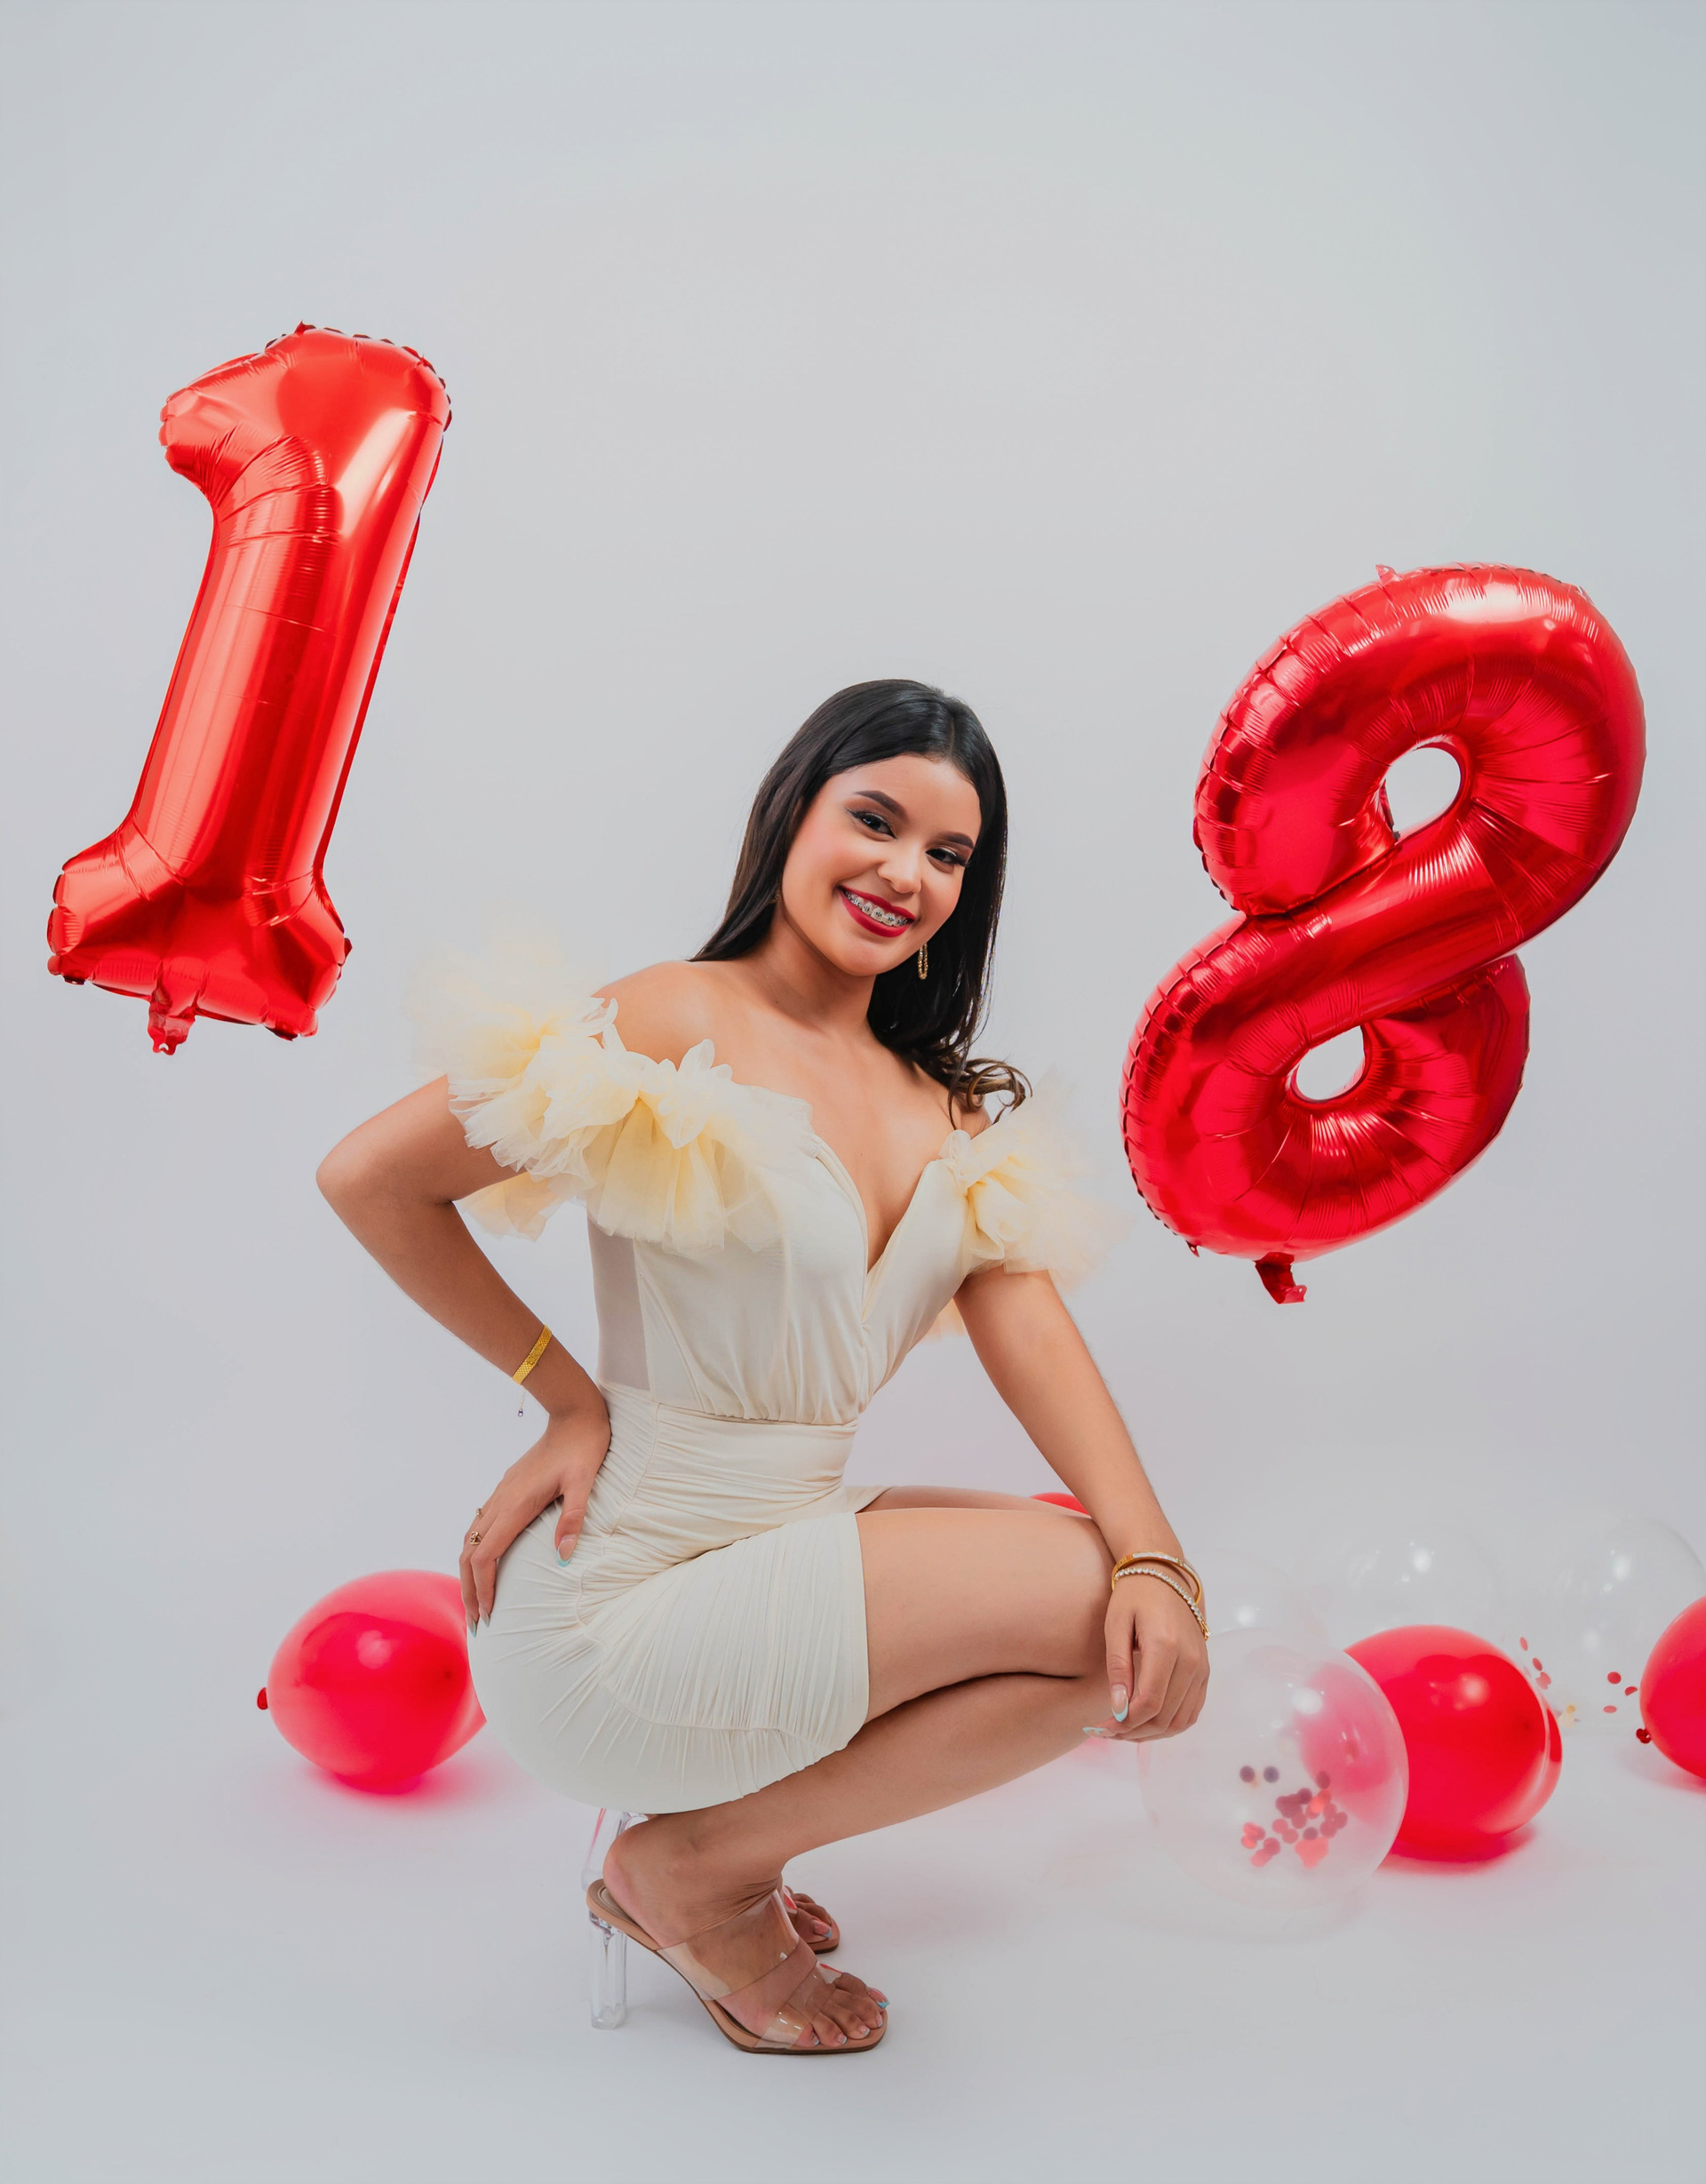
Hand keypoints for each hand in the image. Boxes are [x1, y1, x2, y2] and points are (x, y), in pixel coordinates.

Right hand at [459, 1397, 610, 1626]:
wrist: (573, 1414)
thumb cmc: (584, 1448)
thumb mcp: (584, 1482)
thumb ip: (573, 1518)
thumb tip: (563, 1559)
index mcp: (516, 1504)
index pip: (486, 1556)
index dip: (483, 1588)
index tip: (489, 1615)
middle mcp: (501, 1501)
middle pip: (469, 1552)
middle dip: (470, 1589)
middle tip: (477, 1623)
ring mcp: (500, 1494)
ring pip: (470, 1538)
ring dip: (468, 1572)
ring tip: (476, 1601)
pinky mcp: (505, 1489)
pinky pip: (479, 1526)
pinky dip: (474, 1552)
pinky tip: (484, 1564)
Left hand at [1089, 1574, 1208, 1742]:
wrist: (1165, 1577)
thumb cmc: (1134, 1597)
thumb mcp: (1116, 1626)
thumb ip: (1118, 1668)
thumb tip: (1118, 1709)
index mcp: (1166, 1646)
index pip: (1149, 1702)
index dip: (1124, 1722)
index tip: (1101, 1726)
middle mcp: (1190, 1661)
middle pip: (1164, 1717)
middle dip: (1133, 1732)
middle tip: (1107, 1731)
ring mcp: (1201, 1668)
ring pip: (1180, 1721)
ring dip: (1151, 1734)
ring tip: (1124, 1730)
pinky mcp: (1204, 1672)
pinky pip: (1191, 1712)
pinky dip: (1169, 1725)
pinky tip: (1146, 1722)